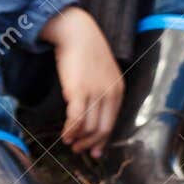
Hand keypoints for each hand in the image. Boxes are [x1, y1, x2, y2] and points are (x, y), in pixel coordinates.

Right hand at [40, 6, 123, 158]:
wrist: (77, 33)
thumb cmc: (87, 53)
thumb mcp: (103, 73)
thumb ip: (104, 92)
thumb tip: (95, 113)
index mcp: (119, 90)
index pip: (113, 123)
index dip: (103, 140)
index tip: (95, 151)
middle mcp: (110, 93)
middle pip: (102, 129)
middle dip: (90, 144)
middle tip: (79, 150)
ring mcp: (95, 93)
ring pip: (88, 127)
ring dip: (78, 139)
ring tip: (69, 142)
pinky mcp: (78, 91)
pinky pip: (75, 119)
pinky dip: (70, 130)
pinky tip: (65, 134)